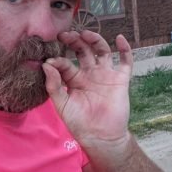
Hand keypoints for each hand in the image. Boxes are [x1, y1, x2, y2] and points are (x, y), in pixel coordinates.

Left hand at [42, 31, 132, 147]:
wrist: (102, 137)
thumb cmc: (79, 123)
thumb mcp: (62, 105)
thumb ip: (54, 86)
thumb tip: (46, 65)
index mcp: (75, 80)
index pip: (66, 63)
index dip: (59, 59)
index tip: (50, 59)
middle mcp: (91, 74)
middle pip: (84, 51)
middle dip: (75, 42)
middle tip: (66, 35)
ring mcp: (106, 75)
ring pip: (102, 51)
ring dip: (95, 40)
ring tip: (86, 34)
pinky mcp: (121, 79)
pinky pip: (126, 61)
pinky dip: (125, 49)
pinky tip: (120, 39)